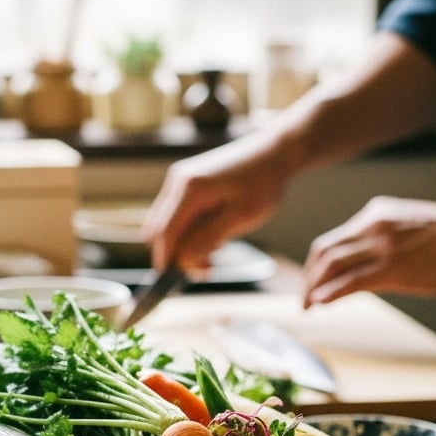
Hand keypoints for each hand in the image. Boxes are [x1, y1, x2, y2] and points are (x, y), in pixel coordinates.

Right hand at [144, 131, 292, 271]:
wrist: (274, 153)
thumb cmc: (262, 184)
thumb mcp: (240, 217)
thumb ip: (208, 238)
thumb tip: (182, 259)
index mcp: (190, 189)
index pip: (165, 232)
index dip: (165, 259)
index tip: (171, 281)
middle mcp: (179, 182)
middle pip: (160, 229)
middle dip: (177, 254)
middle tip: (207, 270)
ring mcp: (182, 180)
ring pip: (169, 223)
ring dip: (186, 243)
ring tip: (215, 254)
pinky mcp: (189, 182)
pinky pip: (179, 213)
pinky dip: (190, 231)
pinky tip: (214, 237)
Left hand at [301, 195, 435, 307]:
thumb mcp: (414, 229)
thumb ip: (392, 242)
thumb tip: (382, 266)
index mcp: (378, 214)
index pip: (334, 240)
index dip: (318, 264)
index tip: (314, 283)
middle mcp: (373, 225)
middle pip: (323, 252)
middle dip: (309, 278)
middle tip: (305, 300)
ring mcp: (381, 246)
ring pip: (331, 266)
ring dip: (314, 289)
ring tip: (308, 307)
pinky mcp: (393, 268)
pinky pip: (350, 282)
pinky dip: (330, 294)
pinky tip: (321, 305)